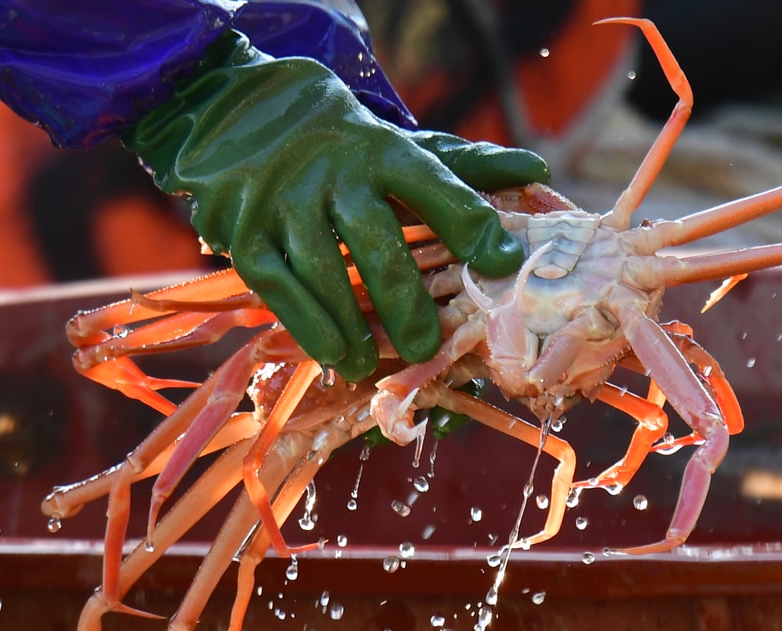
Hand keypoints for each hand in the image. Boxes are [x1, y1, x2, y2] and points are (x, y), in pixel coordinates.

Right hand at [124, 32, 548, 380]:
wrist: (245, 115)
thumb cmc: (348, 151)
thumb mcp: (402, 150)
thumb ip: (466, 169)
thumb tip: (537, 169)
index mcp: (383, 151)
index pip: (435, 186)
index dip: (471, 224)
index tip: (504, 262)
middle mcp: (334, 173)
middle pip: (378, 244)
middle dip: (406, 302)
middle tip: (426, 347)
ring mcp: (284, 201)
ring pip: (325, 273)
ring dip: (354, 327)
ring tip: (376, 364)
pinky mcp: (245, 231)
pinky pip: (278, 286)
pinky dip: (309, 327)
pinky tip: (336, 357)